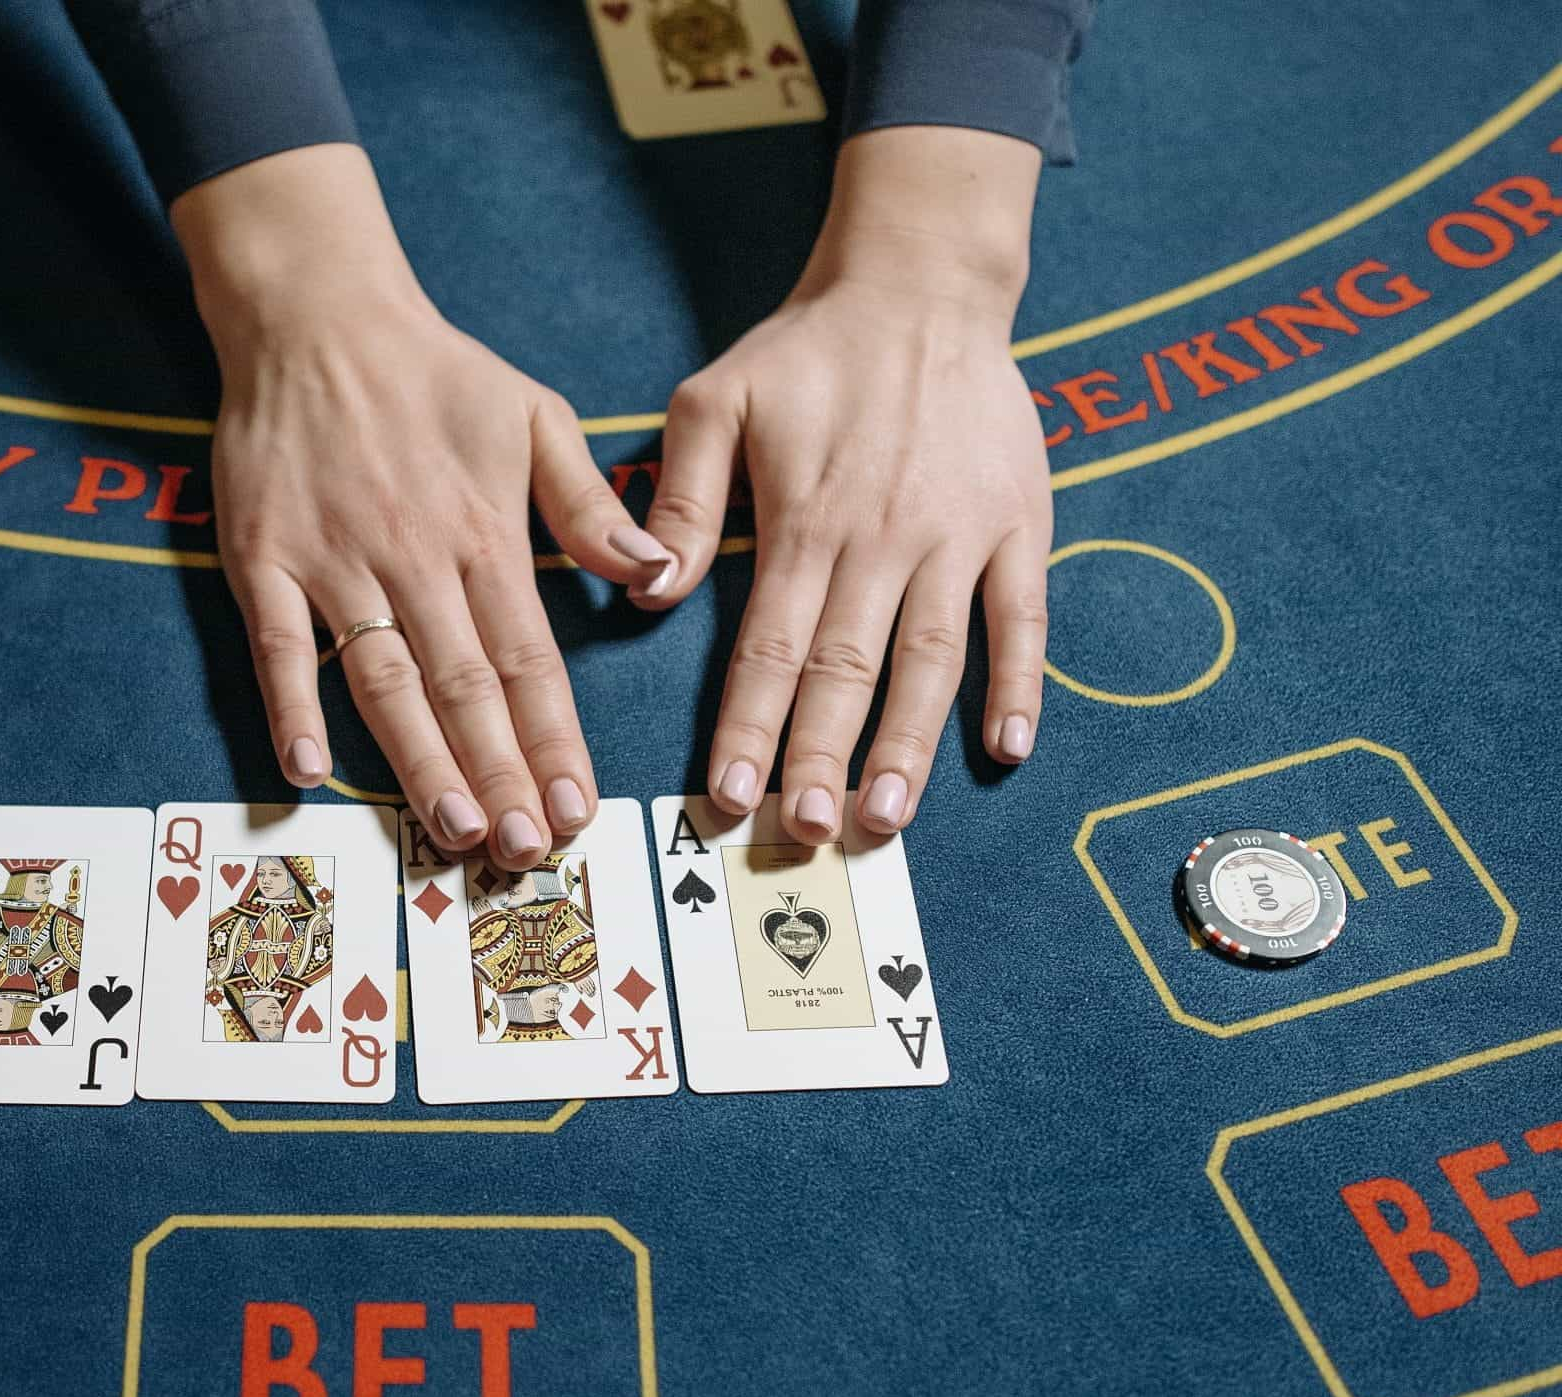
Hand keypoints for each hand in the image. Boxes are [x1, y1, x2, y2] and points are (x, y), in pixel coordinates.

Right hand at [173, 146, 676, 867]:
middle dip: (501, 775)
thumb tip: (655, 578)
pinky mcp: (262, 560)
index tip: (579, 808)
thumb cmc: (433, 371)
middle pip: (465, 686)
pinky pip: (278, 646)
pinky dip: (292, 706)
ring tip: (454, 830)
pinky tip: (310, 771)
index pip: (531, 659)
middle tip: (528, 852)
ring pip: (384, 679)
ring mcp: (334, 562)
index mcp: (485, 533)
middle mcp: (415, 557)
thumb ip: (590, 508)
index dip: (554, 740)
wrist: (316, 313)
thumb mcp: (535, 418)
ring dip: (420, 761)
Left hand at [633, 127, 1054, 843]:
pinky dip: (1020, 684)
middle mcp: (884, 537)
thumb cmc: (807, 350)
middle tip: (804, 836)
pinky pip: (1024, 616)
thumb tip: (649, 590)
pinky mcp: (1020, 523)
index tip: (730, 799)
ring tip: (887, 819)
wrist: (924, 284)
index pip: (769, 647)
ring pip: (933, 660)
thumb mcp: (716, 397)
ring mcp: (960, 535)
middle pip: (849, 671)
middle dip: (822, 760)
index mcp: (805, 518)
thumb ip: (681, 495)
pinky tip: (1006, 749)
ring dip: (910, 746)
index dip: (750, 728)